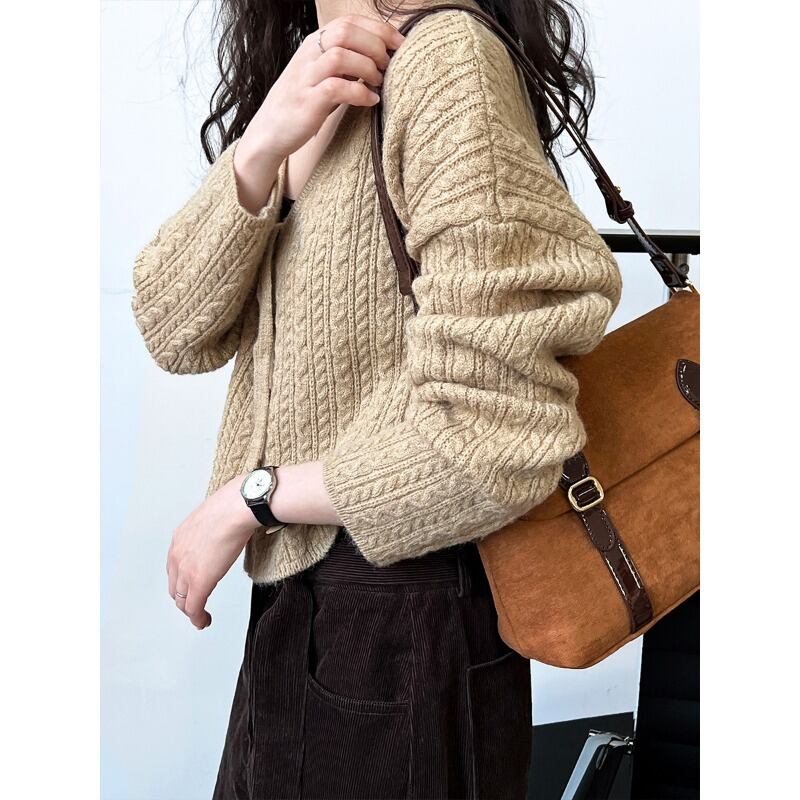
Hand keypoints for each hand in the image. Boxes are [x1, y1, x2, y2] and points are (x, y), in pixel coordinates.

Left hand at [166, 474, 255, 628]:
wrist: (236, 508)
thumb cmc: (232, 506)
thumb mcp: (213, 517)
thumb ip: (212, 529)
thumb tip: (225, 529)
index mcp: (180, 539)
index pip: (174, 568)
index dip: (182, 581)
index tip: (191, 587)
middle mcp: (177, 555)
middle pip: (175, 587)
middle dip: (184, 598)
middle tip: (195, 606)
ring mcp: (186, 570)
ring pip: (182, 600)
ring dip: (191, 611)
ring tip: (200, 617)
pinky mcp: (199, 582)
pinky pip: (194, 608)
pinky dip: (198, 618)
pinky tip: (204, 621)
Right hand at [236, 14, 404, 166]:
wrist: (270, 131)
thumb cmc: (304, 103)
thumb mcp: (324, 75)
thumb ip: (347, 63)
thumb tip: (384, 58)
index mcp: (315, 43)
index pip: (349, 21)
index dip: (379, 29)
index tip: (400, 44)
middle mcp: (309, 55)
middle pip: (346, 32)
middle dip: (375, 46)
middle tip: (388, 67)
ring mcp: (306, 77)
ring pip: (340, 55)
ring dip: (367, 68)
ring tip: (378, 83)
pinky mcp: (307, 102)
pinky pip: (336, 88)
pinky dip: (359, 93)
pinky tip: (370, 101)